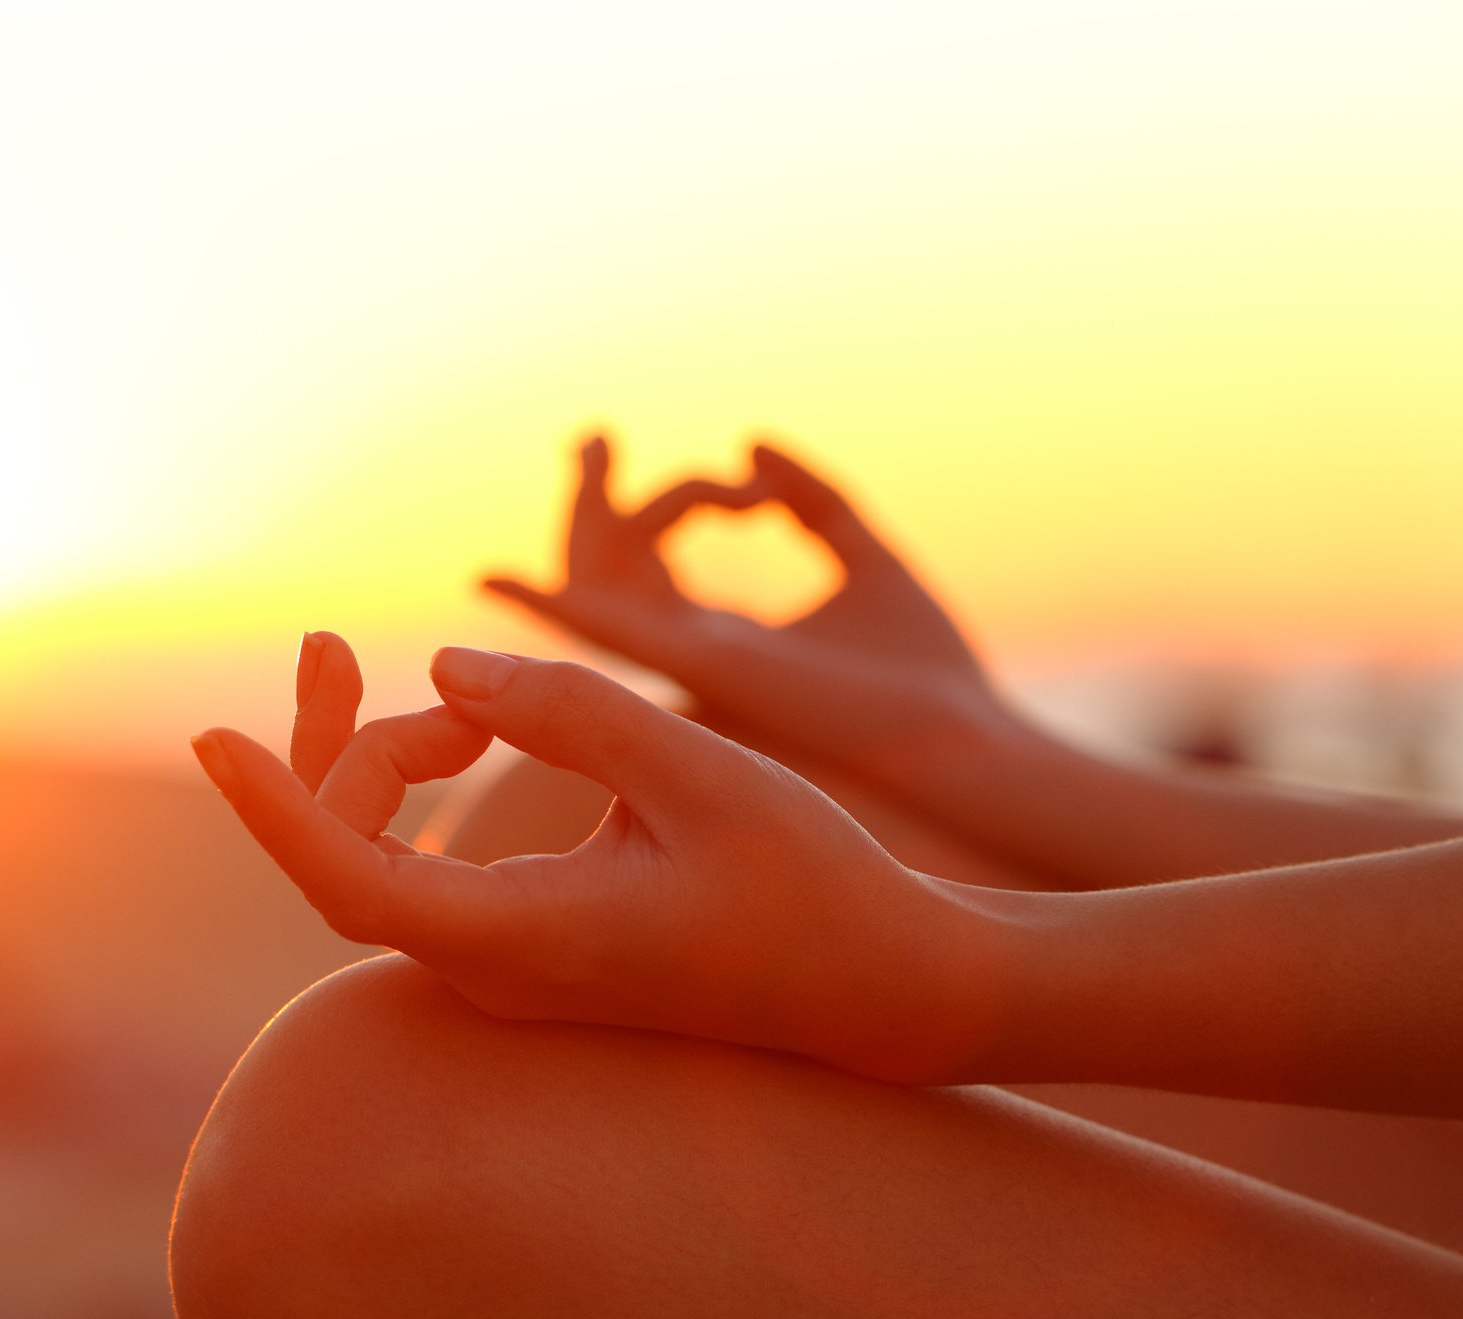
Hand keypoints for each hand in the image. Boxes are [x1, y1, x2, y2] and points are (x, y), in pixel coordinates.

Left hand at [190, 633, 979, 1083]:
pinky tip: (464, 732)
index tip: (211, 737)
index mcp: (520, 941)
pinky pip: (421, 869)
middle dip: (330, 745)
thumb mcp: (696, 774)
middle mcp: (491, 970)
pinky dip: (421, 793)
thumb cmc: (809, 885)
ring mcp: (503, 969)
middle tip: (325, 640)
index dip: (273, 805)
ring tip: (472, 699)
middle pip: (343, 855)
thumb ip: (568, 712)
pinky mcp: (526, 949)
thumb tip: (448, 665)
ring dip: (390, 759)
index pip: (344, 878)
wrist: (882, 985)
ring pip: (378, 859)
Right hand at [485, 437, 1013, 782]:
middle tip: (598, 436)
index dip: (670, 503)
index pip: (653, 571)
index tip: (747, 483)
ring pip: (600, 589)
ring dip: (590, 515)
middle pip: (608, 576)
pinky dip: (548, 606)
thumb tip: (751, 442)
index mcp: (724, 641)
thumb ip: (811, 500)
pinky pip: (603, 634)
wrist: (965, 739)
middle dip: (595, 503)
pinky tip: (497, 581)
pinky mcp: (701, 669)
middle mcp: (691, 659)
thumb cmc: (927, 671)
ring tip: (598, 445)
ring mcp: (689, 669)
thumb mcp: (866, 556)